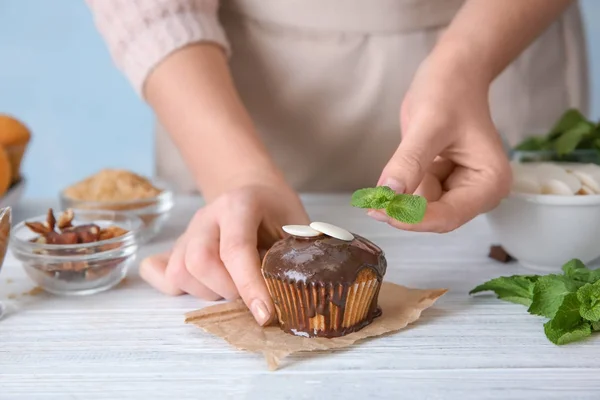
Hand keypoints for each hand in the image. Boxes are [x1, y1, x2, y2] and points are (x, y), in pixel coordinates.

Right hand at [139, 183, 308, 325]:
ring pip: (179, 272)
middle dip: (227, 290)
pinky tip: (203, 287)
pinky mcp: (176, 246)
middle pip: (199, 261)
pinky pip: (160, 273)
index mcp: (239, 204)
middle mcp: (207, 215)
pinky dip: (177, 288)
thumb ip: (294, 255)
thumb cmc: (277, 213)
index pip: (236, 249)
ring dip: (207, 292)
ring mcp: (188, 231)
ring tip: (233, 288)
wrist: (254, 192)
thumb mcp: (296, 226)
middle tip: (250, 294)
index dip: (250, 286)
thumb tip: (294, 294)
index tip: (265, 315)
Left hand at [370, 54, 510, 231]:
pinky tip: (396, 169)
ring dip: (399, 198)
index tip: (380, 212)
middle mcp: (479, 192)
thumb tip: (388, 195)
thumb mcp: (428, 125)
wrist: (453, 71)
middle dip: (403, 210)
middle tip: (370, 201)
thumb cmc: (450, 90)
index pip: (448, 217)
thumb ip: (410, 162)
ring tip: (389, 172)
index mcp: (490, 182)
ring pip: (420, 209)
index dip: (412, 220)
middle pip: (434, 217)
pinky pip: (414, 196)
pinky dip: (399, 188)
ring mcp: (460, 189)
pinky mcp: (442, 182)